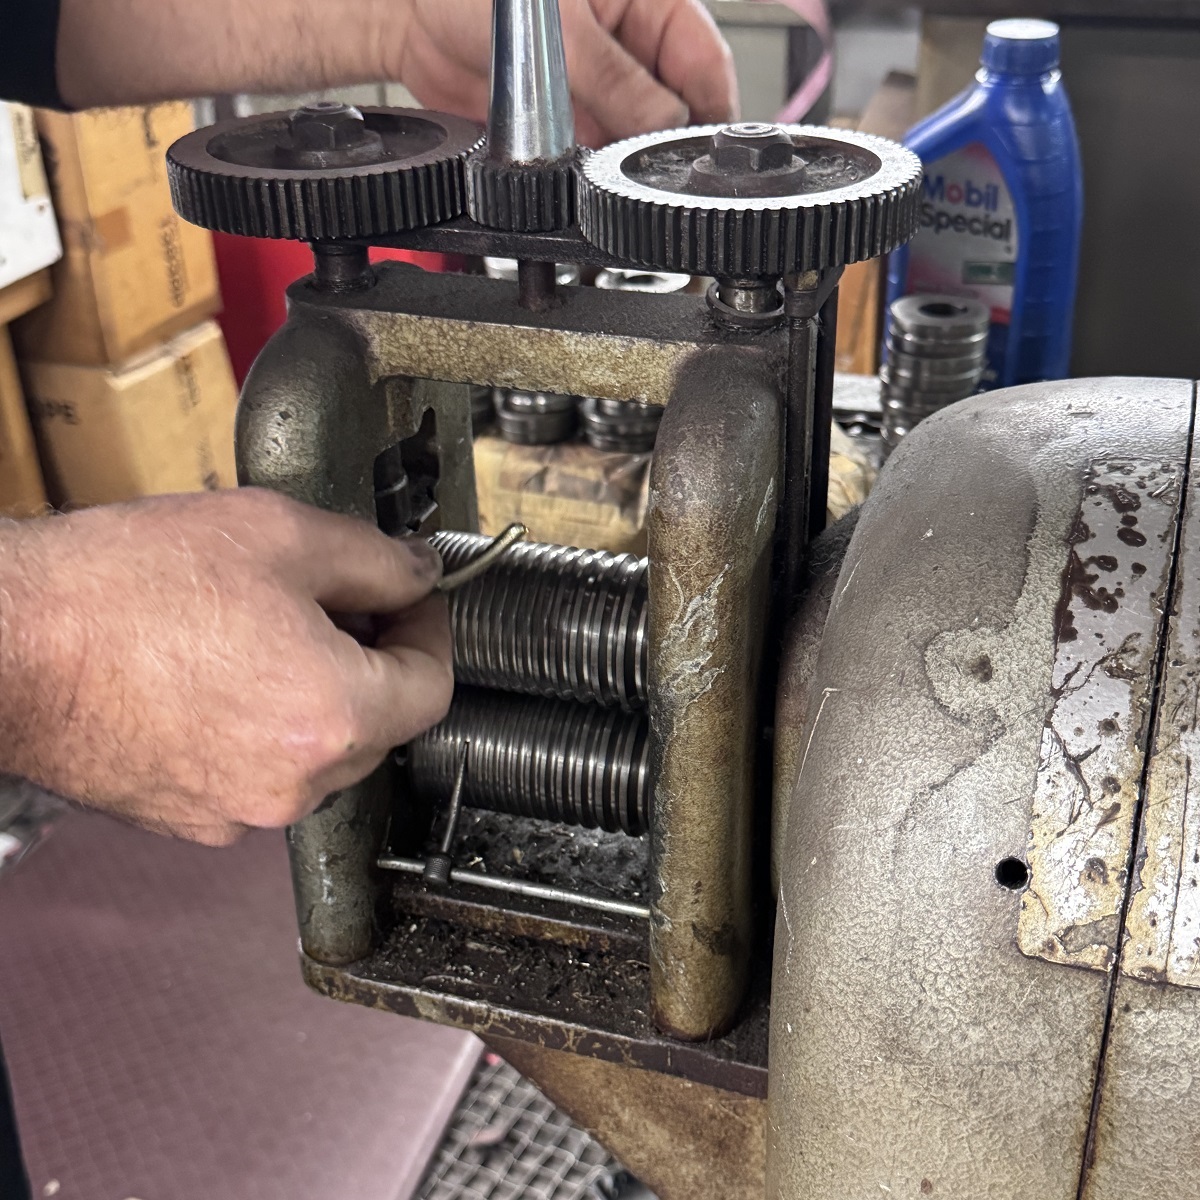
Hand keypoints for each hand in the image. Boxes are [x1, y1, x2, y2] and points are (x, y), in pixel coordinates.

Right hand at [0, 489, 452, 845]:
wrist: (3, 643)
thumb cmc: (120, 589)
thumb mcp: (279, 535)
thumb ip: (375, 559)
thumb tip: (420, 573)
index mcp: (332, 717)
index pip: (432, 687)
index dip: (430, 631)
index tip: (410, 600)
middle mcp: (293, 782)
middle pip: (379, 723)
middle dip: (371, 658)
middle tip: (333, 600)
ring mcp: (237, 811)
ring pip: (318, 750)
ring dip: (314, 693)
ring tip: (259, 630)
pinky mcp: (187, 817)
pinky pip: (258, 770)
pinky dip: (258, 726)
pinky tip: (215, 673)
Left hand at [394, 0, 738, 144]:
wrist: (406, 14)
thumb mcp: (561, 26)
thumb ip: (616, 80)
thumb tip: (666, 125)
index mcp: (648, 1)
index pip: (705, 62)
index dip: (713, 110)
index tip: (707, 154)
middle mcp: (628, 47)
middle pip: (674, 110)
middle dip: (666, 146)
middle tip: (657, 177)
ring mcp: (598, 89)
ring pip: (633, 141)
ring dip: (625, 166)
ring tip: (611, 176)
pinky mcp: (565, 125)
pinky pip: (592, 160)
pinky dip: (591, 178)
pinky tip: (585, 183)